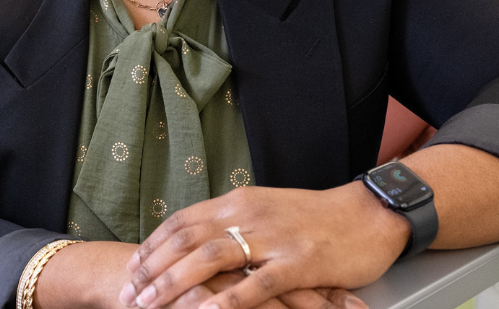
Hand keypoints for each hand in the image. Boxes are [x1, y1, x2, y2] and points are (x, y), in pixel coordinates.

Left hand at [121, 184, 408, 308]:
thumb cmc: (318, 217)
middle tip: (129, 295)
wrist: (369, 214)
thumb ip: (234, 222)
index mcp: (240, 202)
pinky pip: (256, 284)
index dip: (153, 246)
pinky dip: (228, 300)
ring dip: (175, 284)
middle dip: (153, 269)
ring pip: (211, 258)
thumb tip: (197, 240)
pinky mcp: (298, 263)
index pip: (183, 221)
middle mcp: (249, 215)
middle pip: (187, 240)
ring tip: (151, 304)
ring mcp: (273, 238)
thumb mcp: (268, 209)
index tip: (131, 269)